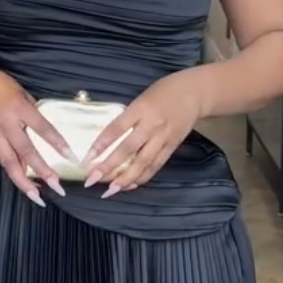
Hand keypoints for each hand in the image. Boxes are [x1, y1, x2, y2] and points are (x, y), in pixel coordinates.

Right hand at [0, 65, 72, 204]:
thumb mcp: (21, 92)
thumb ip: (33, 112)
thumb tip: (45, 132)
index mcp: (18, 108)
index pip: (42, 128)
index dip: (56, 143)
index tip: (70, 156)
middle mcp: (6, 124)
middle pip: (26, 152)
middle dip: (42, 171)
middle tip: (57, 186)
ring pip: (10, 163)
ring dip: (24, 182)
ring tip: (37, 198)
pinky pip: (2, 161)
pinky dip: (13, 173)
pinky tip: (24, 184)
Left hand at [83, 71, 202, 196]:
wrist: (195, 92)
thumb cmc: (163, 92)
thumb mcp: (141, 98)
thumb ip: (127, 118)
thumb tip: (108, 141)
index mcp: (140, 108)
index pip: (116, 128)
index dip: (101, 144)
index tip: (87, 159)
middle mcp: (152, 124)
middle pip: (128, 149)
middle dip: (109, 167)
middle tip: (92, 180)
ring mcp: (163, 137)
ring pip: (142, 162)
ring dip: (125, 178)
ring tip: (110, 190)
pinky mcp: (172, 146)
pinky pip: (155, 165)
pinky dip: (142, 177)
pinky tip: (129, 186)